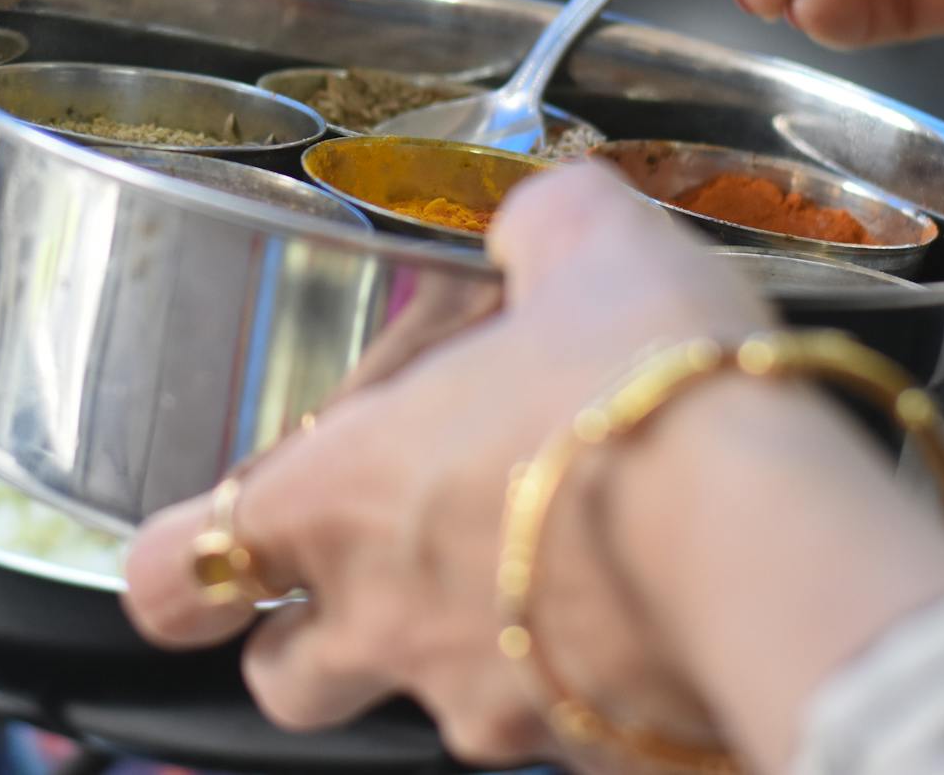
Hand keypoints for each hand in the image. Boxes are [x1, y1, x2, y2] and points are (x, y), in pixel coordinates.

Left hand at [121, 165, 775, 765]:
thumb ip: (535, 228)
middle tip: (377, 563)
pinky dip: (580, 679)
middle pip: (282, 680)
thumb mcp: (583, 245)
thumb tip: (540, 220)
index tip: (203, 545)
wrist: (776, 540)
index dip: (174, 564)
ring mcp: (489, 704)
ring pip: (431, 709)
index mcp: (337, 500)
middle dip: (309, 636)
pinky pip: (561, 729)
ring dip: (461, 651)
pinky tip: (640, 607)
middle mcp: (389, 622)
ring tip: (544, 569)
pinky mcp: (593, 749)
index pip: (167, 577)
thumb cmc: (648, 390)